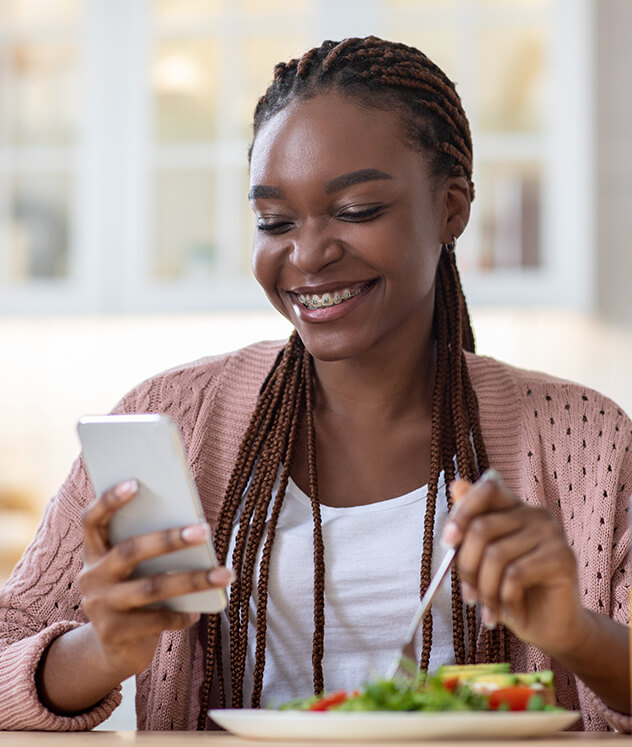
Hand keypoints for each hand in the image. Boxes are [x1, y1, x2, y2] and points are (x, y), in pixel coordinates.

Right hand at [79, 479, 231, 679]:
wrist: (115, 649)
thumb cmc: (136, 591)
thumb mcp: (134, 569)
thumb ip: (149, 546)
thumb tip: (195, 525)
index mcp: (94, 551)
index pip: (92, 520)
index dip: (110, 500)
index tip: (136, 483)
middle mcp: (91, 576)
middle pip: (130, 551)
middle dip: (170, 539)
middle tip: (205, 530)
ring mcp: (99, 606)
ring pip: (151, 588)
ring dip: (192, 580)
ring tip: (225, 574)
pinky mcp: (112, 634)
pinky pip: (155, 621)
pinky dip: (181, 615)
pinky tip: (201, 610)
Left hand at [443, 472, 587, 657]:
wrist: (549, 628)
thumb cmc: (511, 592)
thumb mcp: (481, 560)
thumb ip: (469, 526)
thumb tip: (456, 484)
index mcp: (515, 508)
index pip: (487, 489)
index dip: (462, 513)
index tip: (447, 543)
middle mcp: (536, 514)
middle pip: (482, 528)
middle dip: (466, 567)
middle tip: (468, 594)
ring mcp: (553, 534)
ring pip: (496, 556)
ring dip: (484, 590)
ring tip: (487, 609)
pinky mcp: (563, 558)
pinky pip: (515, 575)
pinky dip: (504, 599)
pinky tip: (508, 611)